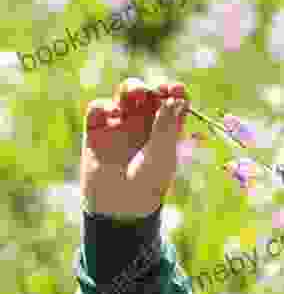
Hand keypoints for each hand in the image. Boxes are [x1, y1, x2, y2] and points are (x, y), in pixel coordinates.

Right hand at [80, 78, 189, 216]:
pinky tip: (115, 115)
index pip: (172, 103)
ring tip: (136, 94)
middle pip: (148, 94)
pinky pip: (99, 107)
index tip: (175, 90)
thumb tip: (174, 98)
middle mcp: (143, 126)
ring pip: (124, 95)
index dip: (174, 92)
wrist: (118, 205)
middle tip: (155, 91)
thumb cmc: (148, 183)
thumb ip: (167, 125)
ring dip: (131, 88)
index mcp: (166, 131)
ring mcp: (120, 126)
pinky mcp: (96, 130)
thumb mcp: (162, 154)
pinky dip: (105, 105)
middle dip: (151, 88)